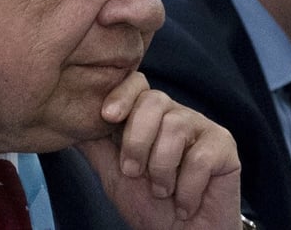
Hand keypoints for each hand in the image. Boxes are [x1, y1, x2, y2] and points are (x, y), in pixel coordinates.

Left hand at [76, 71, 241, 229]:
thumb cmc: (149, 206)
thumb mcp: (112, 172)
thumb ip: (94, 143)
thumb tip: (65, 116)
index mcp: (146, 116)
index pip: (136, 83)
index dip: (122, 94)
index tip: (107, 117)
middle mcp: (174, 114)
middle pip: (153, 101)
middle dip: (136, 142)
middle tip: (134, 173)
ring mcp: (201, 127)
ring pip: (175, 128)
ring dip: (161, 171)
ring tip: (162, 192)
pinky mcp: (224, 146)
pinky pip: (199, 157)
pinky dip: (186, 188)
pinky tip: (184, 201)